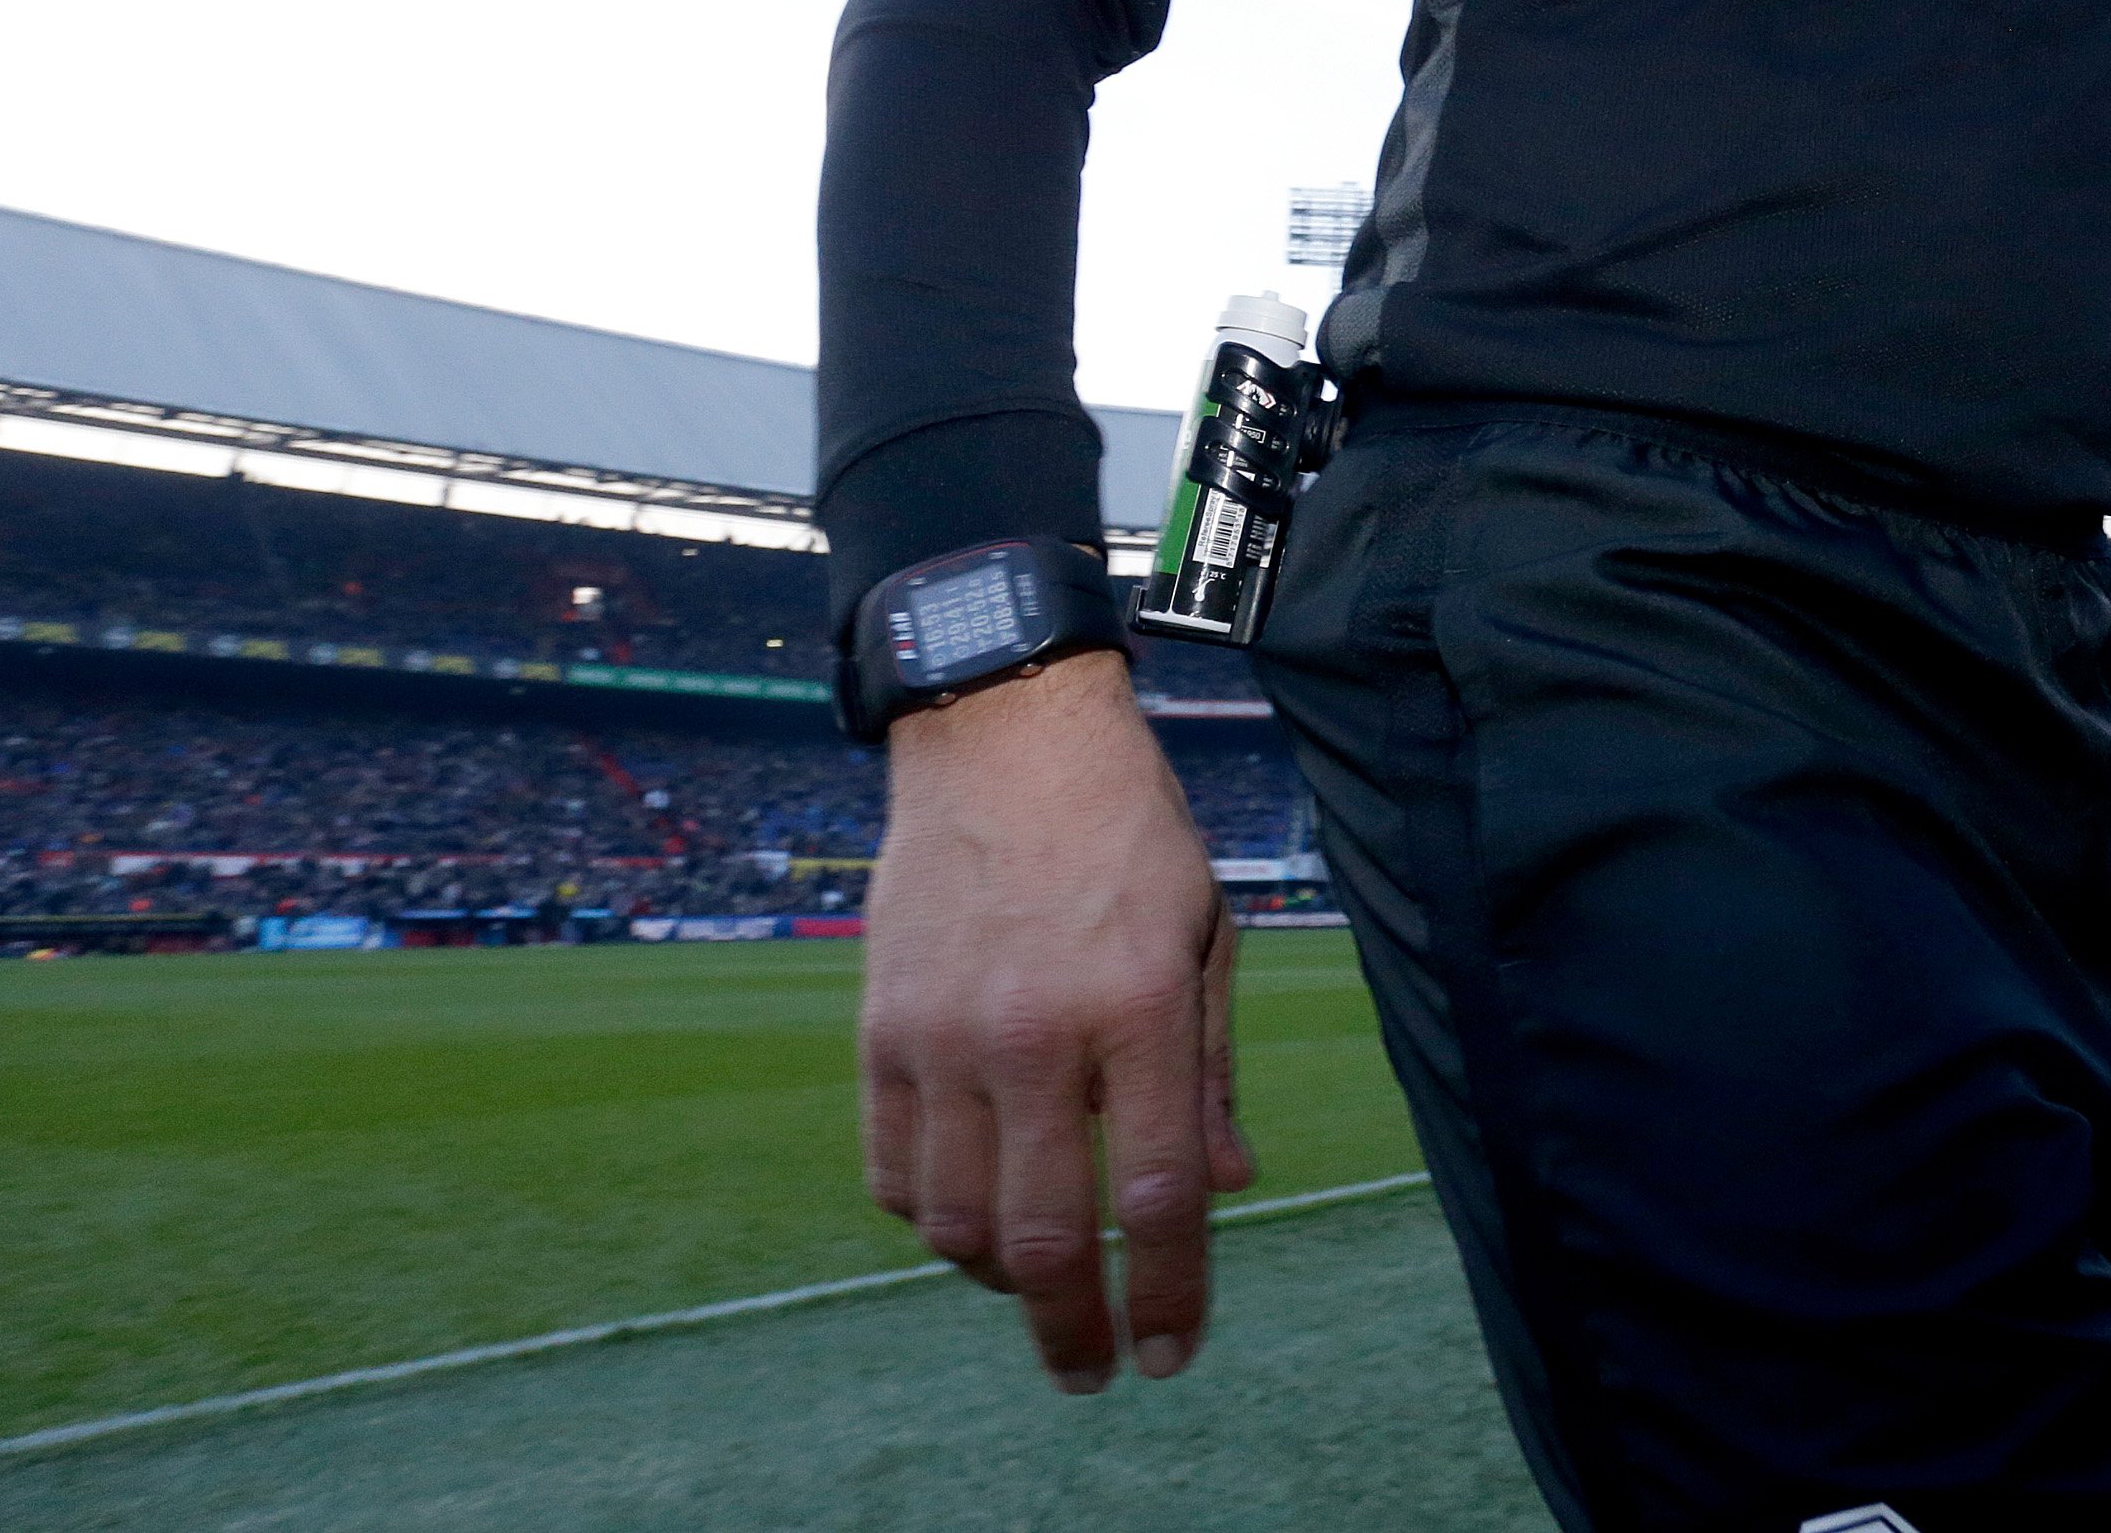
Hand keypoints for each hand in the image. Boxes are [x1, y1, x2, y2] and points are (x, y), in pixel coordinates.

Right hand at [862, 650, 1255, 1392]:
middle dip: (1073, 1330)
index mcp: (1137, 1010)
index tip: (1170, 1356)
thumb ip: (1209, 1071)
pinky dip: (931, 1216)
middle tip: (1092, 1373)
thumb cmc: (1126, 834)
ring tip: (1037, 1282)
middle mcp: (1034, 1036)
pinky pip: (893, 1172)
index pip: (1156, 1197)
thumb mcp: (1205, 935)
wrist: (1003, 737)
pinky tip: (970, 1211)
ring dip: (999, 1278)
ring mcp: (943, 1038)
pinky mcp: (879, 1032)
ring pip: (956, 1223)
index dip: (1166, 1294)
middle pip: (1043, 1239)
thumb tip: (1231, 1187)